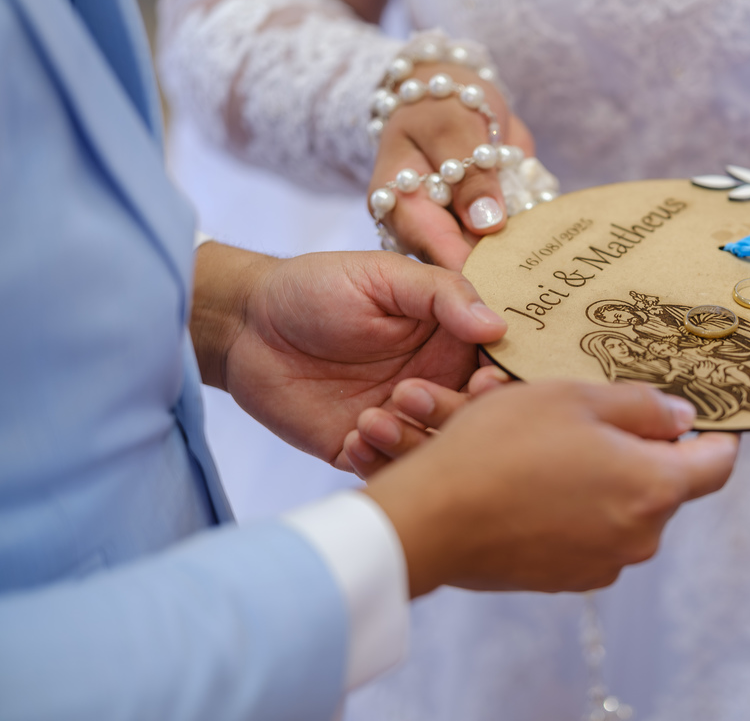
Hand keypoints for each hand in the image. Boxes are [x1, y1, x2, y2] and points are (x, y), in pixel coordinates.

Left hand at [191, 243, 506, 468]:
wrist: (247, 324)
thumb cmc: (318, 287)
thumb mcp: (384, 276)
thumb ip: (443, 295)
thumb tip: (498, 326)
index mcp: (452, 339)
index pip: (499, 368)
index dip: (502, 382)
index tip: (487, 381)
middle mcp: (436, 382)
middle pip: (473, 419)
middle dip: (452, 415)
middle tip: (410, 394)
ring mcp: (401, 419)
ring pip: (435, 453)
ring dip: (411, 441)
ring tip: (370, 418)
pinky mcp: (364, 448)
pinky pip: (390, 473)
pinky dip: (378, 463)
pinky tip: (352, 437)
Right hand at [363, 381, 738, 595]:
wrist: (430, 519)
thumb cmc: (499, 449)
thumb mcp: (573, 399)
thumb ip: (642, 407)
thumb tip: (683, 419)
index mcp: (654, 488)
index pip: (718, 464)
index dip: (717, 434)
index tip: (703, 414)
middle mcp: (640, 537)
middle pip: (667, 486)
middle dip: (643, 451)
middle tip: (595, 418)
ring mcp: (604, 564)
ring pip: (625, 509)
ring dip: (604, 479)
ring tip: (553, 448)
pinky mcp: (567, 578)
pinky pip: (591, 534)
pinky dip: (576, 509)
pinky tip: (534, 484)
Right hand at [370, 62, 535, 269]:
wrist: (453, 94)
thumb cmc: (443, 102)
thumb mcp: (454, 125)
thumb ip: (471, 174)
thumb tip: (487, 224)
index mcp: (401, 204)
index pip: (434, 248)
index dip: (468, 272)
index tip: (504, 288)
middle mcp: (424, 226)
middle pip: (461, 264)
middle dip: (499, 273)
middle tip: (538, 285)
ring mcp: (455, 230)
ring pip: (488, 259)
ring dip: (520, 260)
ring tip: (550, 271)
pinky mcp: (483, 228)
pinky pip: (510, 243)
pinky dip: (530, 241)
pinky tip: (554, 247)